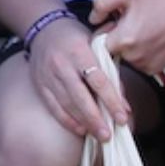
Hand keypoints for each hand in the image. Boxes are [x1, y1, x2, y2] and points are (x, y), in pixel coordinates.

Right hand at [28, 14, 125, 140]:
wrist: (43, 29)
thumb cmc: (76, 38)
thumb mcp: (96, 43)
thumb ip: (111, 69)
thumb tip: (124, 103)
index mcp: (79, 51)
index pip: (98, 80)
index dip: (111, 101)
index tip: (122, 117)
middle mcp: (61, 64)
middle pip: (80, 96)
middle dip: (96, 118)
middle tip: (109, 135)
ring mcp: (47, 76)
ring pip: (67, 105)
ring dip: (84, 123)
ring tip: (99, 136)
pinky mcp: (39, 85)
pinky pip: (54, 107)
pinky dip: (68, 121)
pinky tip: (81, 129)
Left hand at [85, 0, 164, 77]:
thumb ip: (103, 3)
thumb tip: (92, 18)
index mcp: (123, 40)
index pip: (99, 41)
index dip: (106, 28)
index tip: (117, 19)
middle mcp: (133, 57)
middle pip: (112, 50)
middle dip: (118, 36)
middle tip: (134, 20)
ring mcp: (145, 65)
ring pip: (125, 57)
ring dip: (130, 45)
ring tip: (146, 27)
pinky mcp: (156, 69)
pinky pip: (139, 62)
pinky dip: (142, 52)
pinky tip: (153, 37)